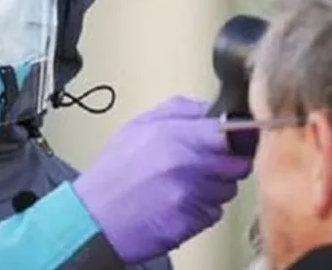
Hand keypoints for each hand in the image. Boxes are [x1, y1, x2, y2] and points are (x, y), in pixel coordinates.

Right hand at [72, 97, 253, 263]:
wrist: (95, 217)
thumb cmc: (114, 173)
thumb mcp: (138, 126)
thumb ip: (177, 111)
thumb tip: (206, 109)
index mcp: (175, 135)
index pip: (230, 132)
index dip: (234, 136)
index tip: (232, 139)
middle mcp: (187, 164)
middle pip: (237, 163)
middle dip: (226, 164)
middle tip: (205, 165)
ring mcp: (192, 195)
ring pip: (227, 190)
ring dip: (214, 188)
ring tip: (183, 186)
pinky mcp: (193, 221)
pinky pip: (214, 212)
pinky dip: (202, 209)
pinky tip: (179, 204)